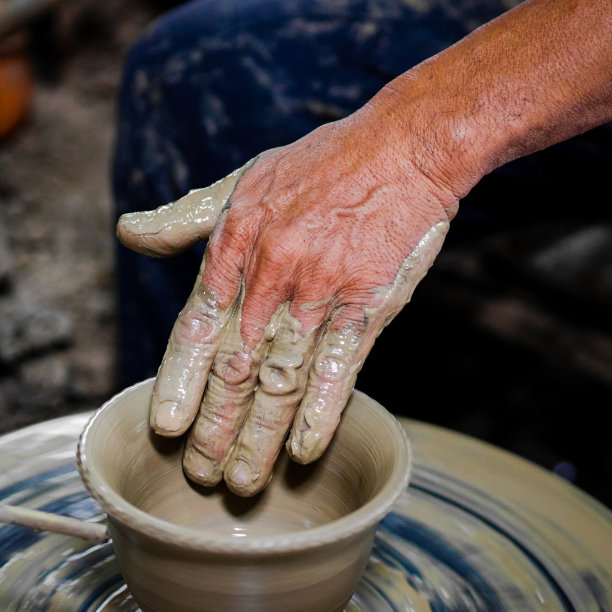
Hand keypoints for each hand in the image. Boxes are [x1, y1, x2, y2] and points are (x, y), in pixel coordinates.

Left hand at [117, 103, 457, 495]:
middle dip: (215, 428)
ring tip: (243, 481)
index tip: (167, 425)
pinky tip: (305, 450)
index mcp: (237, 246)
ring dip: (260, 437)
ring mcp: (321, 295)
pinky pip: (340, 370)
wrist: (399, 149)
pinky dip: (321, 413)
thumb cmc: (320, 166)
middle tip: (201, 473)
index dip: (179, 382)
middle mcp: (273, 277)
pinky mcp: (367, 306)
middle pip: (234, 369)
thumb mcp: (241, 180)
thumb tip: (131, 233)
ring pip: (281, 380)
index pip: (195, 328)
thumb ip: (185, 218)